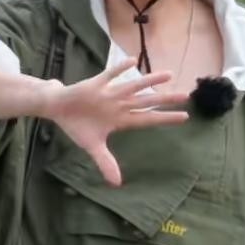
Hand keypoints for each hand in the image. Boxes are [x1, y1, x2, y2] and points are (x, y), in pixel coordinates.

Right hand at [41, 58, 189, 186]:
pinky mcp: (95, 85)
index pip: (147, 119)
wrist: (58, 109)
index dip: (165, 118)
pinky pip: (108, 76)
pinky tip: (133, 61)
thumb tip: (116, 184)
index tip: (185, 117)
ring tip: (168, 75)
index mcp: (120, 119)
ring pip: (132, 86)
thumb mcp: (92, 146)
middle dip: (165, 99)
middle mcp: (119, 105)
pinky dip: (119, 69)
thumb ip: (105, 162)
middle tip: (187, 95)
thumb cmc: (77, 125)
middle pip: (146, 102)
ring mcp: (108, 94)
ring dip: (149, 81)